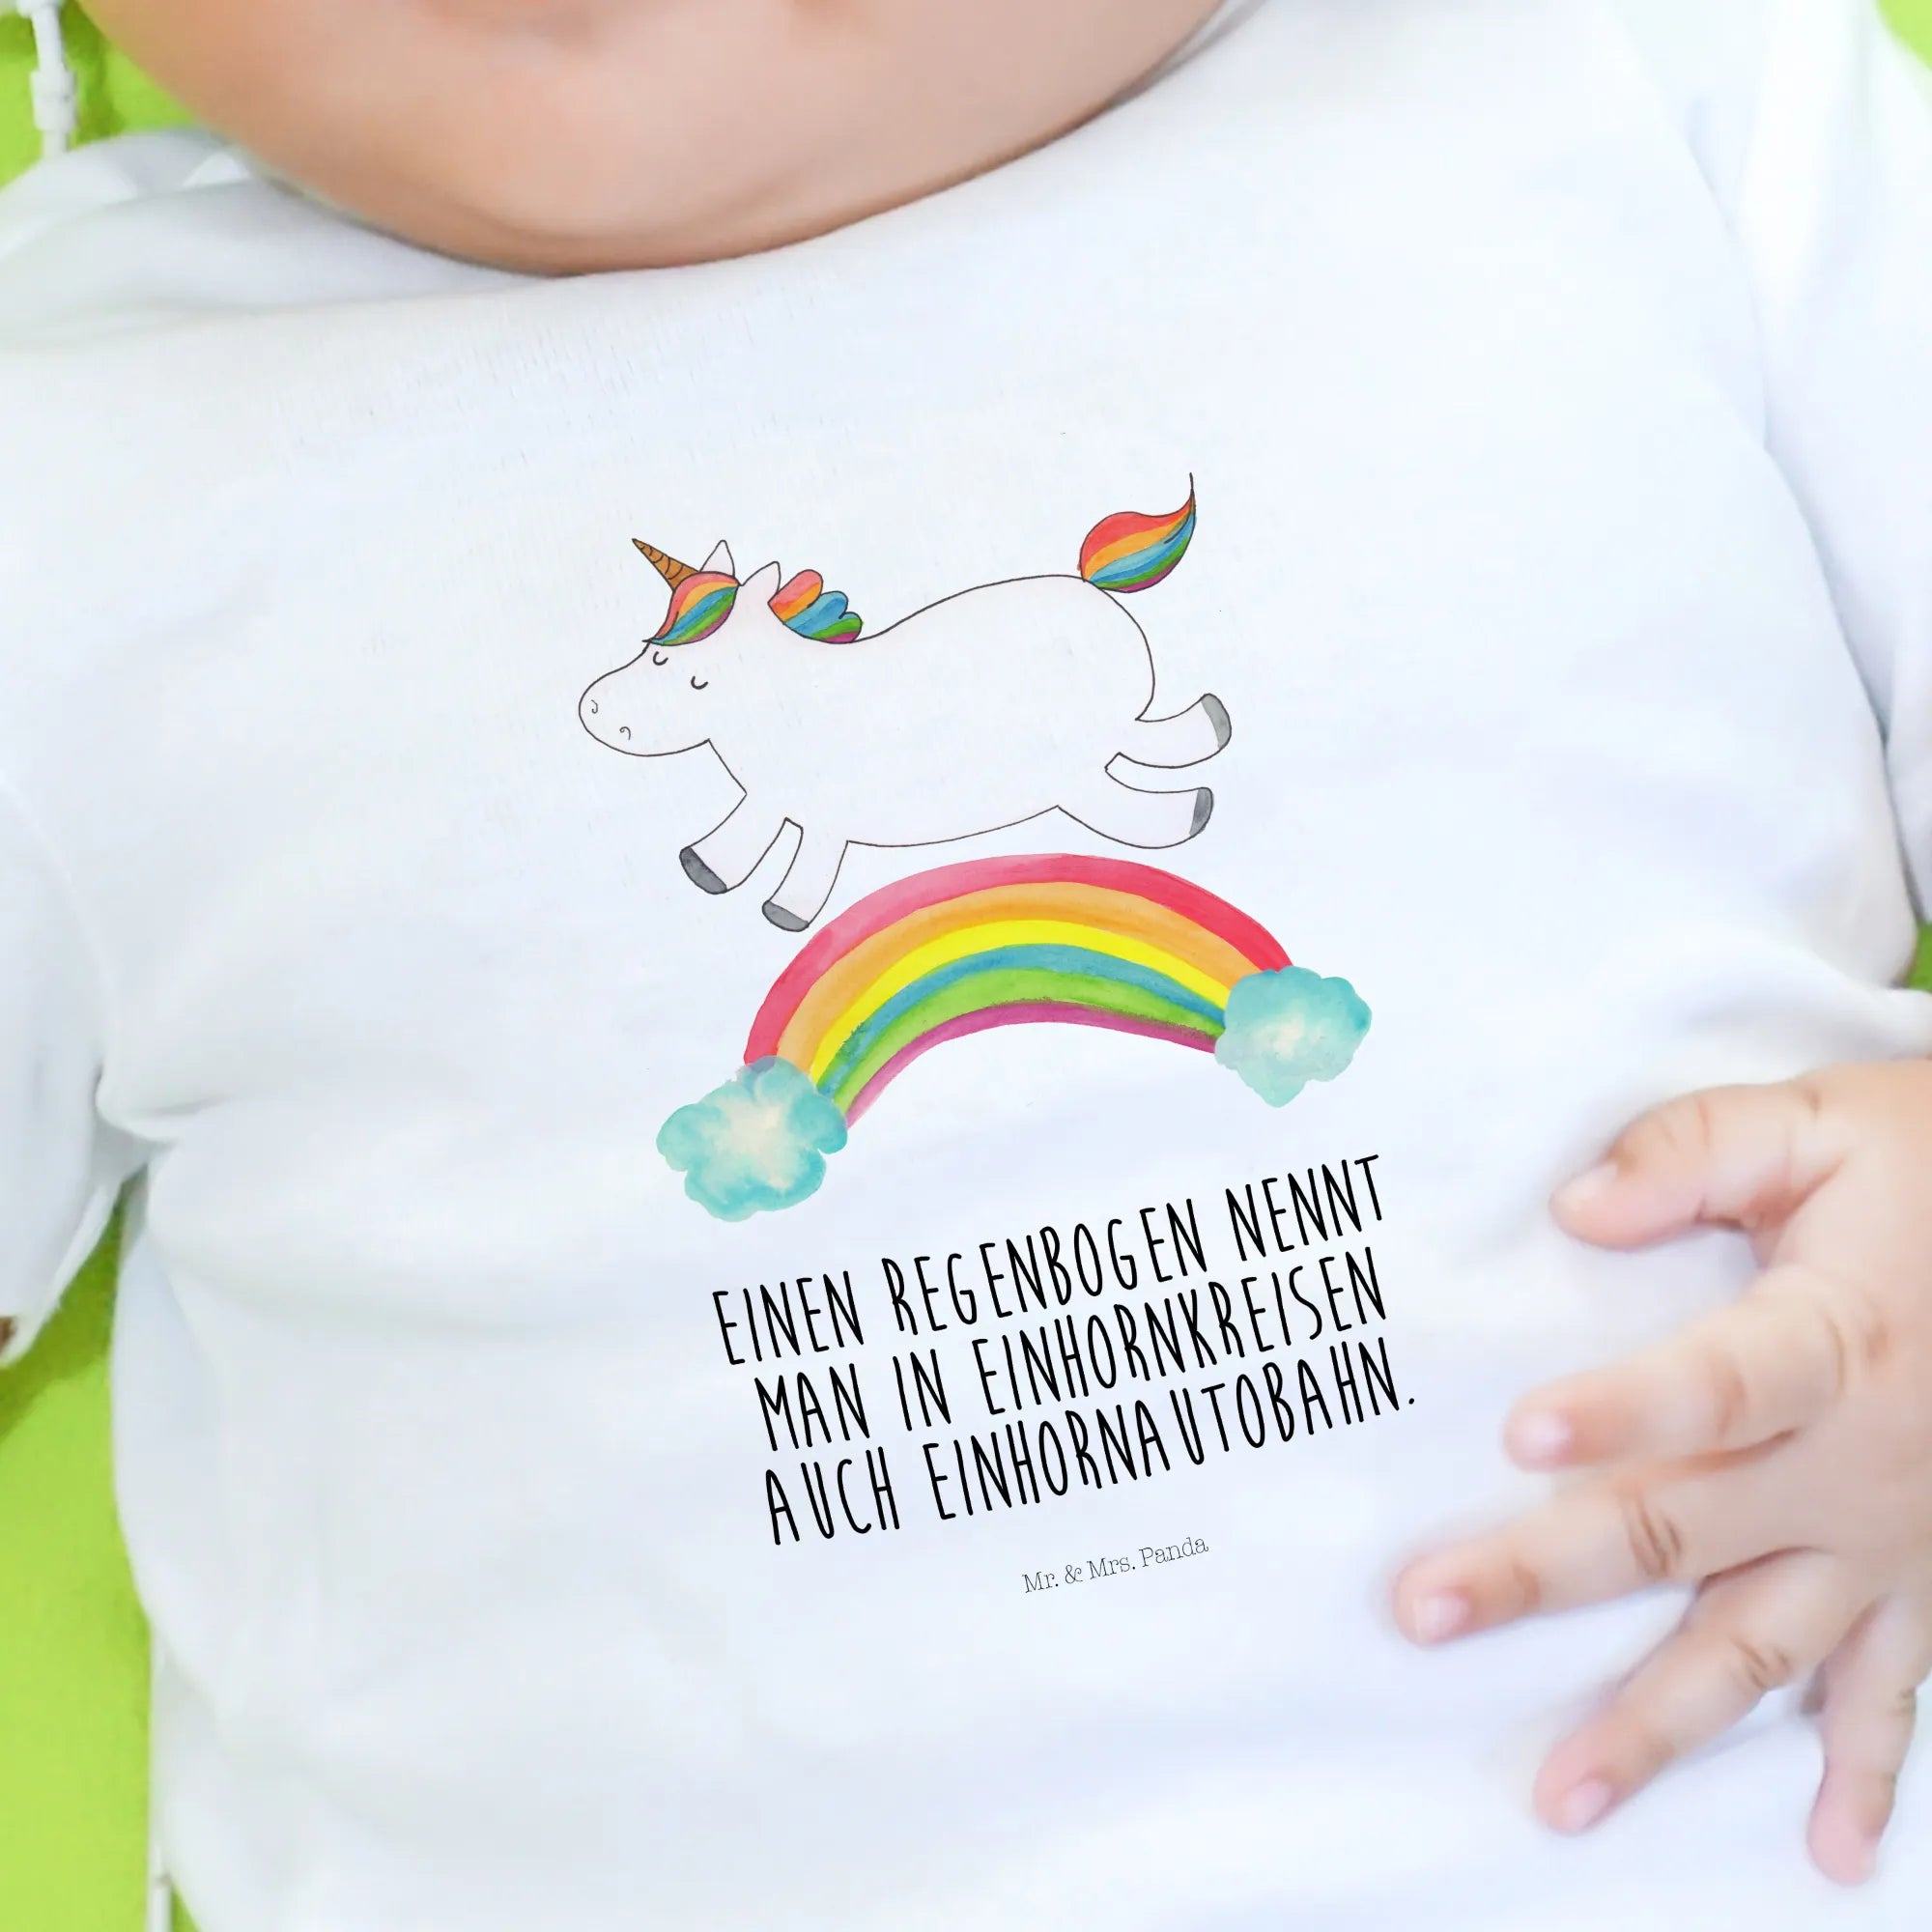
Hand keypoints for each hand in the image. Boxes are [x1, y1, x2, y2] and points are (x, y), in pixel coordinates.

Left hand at [1391, 1062, 1931, 1883]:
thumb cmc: (1930, 1164)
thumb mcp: (1822, 1123)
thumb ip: (1695, 1151)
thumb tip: (1575, 1207)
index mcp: (1832, 1340)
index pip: (1716, 1385)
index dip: (1624, 1411)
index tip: (1521, 1434)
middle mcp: (1859, 1462)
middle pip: (1687, 1529)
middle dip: (1546, 1574)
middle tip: (1425, 1613)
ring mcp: (1893, 1538)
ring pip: (1764, 1647)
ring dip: (1662, 1725)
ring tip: (1564, 1795)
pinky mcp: (1925, 1576)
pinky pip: (1896, 1690)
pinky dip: (1863, 1775)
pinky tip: (1828, 1856)